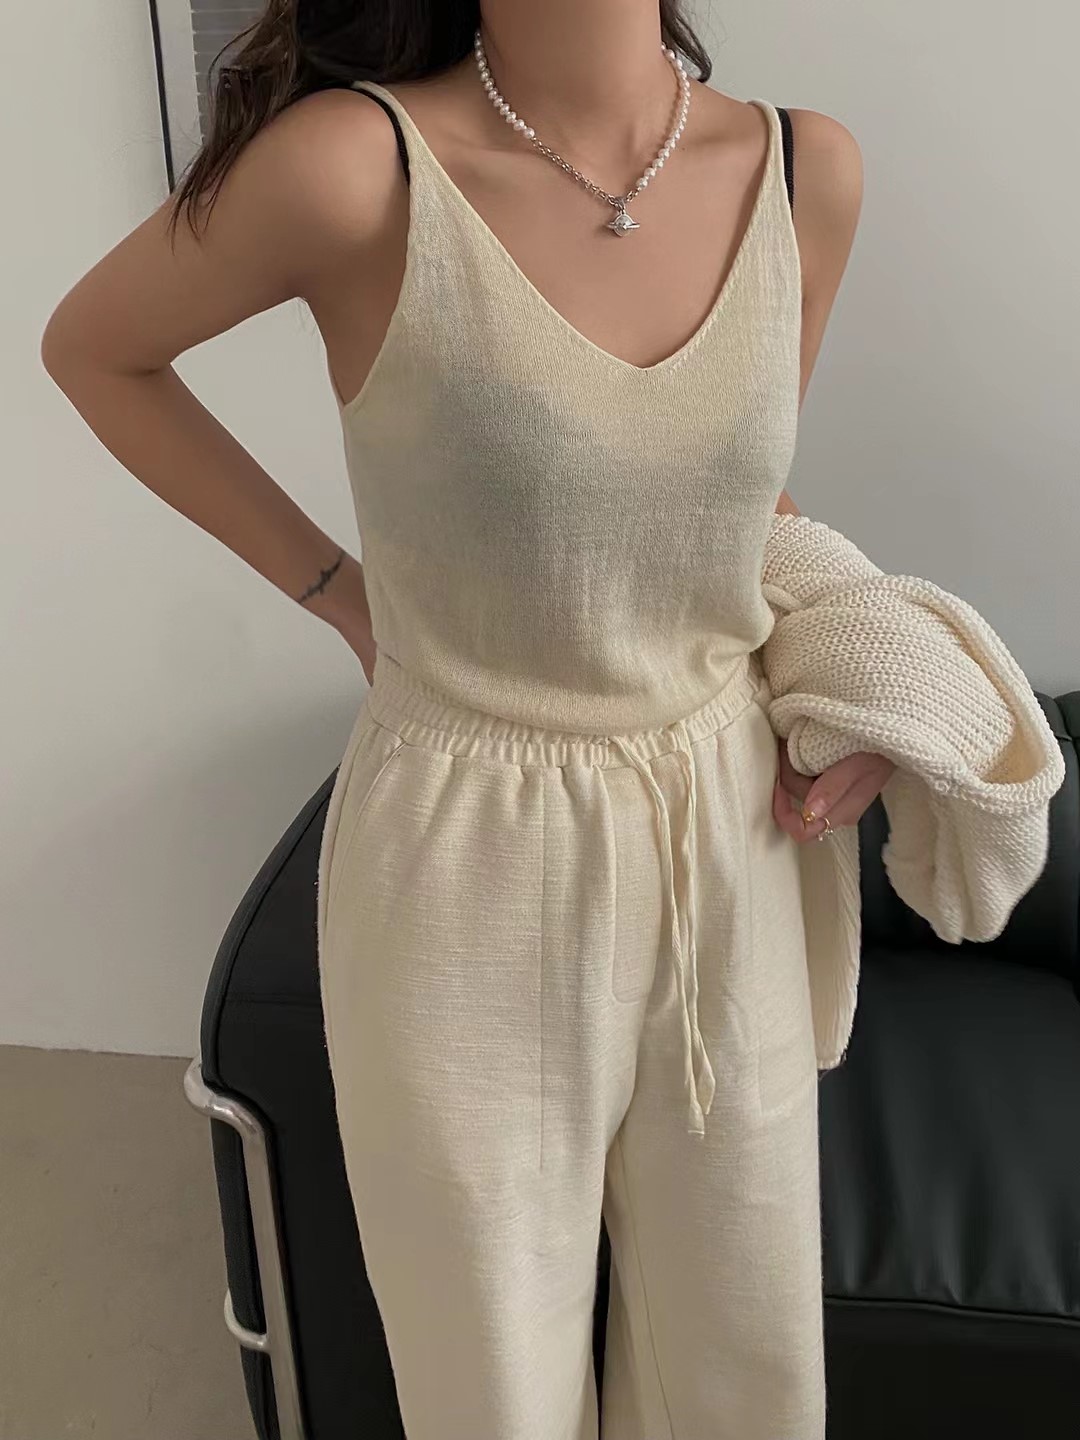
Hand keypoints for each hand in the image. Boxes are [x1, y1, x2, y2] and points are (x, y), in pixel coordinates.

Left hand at [772, 737, 895, 842]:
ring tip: (797, 743)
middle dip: (789, 779)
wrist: (894, 736)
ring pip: (800, 793)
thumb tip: (810, 814)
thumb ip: (832, 789)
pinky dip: (800, 766)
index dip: (783, 812)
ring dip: (793, 769)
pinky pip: (807, 783)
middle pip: (798, 806)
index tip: (775, 785)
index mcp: (841, 814)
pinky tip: (804, 748)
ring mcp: (835, 801)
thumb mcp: (855, 767)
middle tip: (789, 748)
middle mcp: (836, 813)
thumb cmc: (877, 750)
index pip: (802, 831)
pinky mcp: (833, 788)